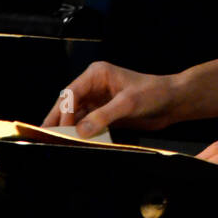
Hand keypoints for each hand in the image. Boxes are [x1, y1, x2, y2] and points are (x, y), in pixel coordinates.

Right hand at [42, 61, 180, 137]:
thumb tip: (80, 130)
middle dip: (58, 119)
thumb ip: (104, 116)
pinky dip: (80, 133)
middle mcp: (94, 86)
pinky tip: (73, 143)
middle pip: (69, 103)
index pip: (72, 93)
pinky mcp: (104, 113)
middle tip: (44, 137)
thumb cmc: (153, 94)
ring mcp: (98, 100)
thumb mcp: (128, 103)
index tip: (61, 129)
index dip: (64, 111)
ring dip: (67, 128)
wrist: (173, 102)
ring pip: (75, 115)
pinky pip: (87, 123)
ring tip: (54, 143)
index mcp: (97, 74)